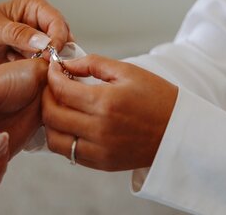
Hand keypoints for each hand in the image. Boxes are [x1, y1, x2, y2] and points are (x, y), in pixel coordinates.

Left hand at [0, 0, 70, 85]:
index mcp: (32, 8)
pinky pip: (45, 70)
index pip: (56, 20)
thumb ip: (18, 34)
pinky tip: (36, 79)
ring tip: (43, 74)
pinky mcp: (32, 64)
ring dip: (52, 65)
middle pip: (62, 39)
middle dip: (59, 53)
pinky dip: (43, 75)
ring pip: (57, 56)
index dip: (58, 36)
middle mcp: (39, 26)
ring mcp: (36, 47)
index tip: (52, 52)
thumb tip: (44, 41)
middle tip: (50, 66)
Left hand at [42, 55, 177, 170]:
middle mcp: (99, 129)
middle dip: (45, 96)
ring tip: (59, 106)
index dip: (51, 75)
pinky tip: (70, 123)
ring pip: (54, 138)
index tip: (53, 68)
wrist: (180, 131)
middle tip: (52, 86)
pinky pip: (68, 153)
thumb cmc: (157, 97)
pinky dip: (62, 138)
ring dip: (51, 120)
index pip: (61, 89)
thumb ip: (93, 63)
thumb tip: (66, 63)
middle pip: (52, 114)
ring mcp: (99, 150)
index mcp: (106, 103)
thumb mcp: (127, 71)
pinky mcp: (101, 163)